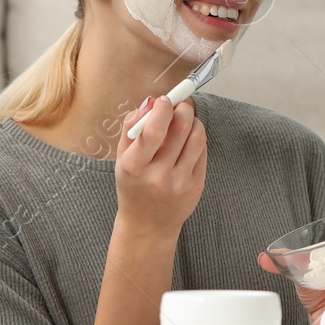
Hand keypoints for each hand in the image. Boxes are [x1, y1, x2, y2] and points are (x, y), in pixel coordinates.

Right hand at [114, 95, 206, 238]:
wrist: (147, 224)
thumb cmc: (133, 184)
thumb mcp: (121, 157)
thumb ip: (131, 127)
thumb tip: (152, 101)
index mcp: (134, 166)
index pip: (153, 131)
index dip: (163, 108)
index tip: (164, 100)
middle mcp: (158, 176)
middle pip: (180, 128)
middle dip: (182, 108)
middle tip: (179, 105)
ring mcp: (180, 182)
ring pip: (197, 137)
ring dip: (194, 121)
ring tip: (185, 120)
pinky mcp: (196, 186)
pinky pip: (203, 151)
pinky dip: (197, 138)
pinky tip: (188, 139)